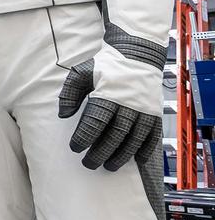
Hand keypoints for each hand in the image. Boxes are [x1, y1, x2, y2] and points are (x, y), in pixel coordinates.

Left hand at [59, 44, 162, 171]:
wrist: (137, 53)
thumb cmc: (105, 65)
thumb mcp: (81, 72)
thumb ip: (69, 93)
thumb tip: (63, 114)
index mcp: (108, 94)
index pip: (95, 121)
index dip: (84, 137)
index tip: (75, 148)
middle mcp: (128, 104)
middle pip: (115, 135)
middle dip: (101, 152)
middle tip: (89, 164)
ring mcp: (144, 109)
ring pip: (134, 139)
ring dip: (122, 155)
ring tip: (109, 166)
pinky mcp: (155, 112)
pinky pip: (153, 135)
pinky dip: (146, 149)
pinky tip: (138, 159)